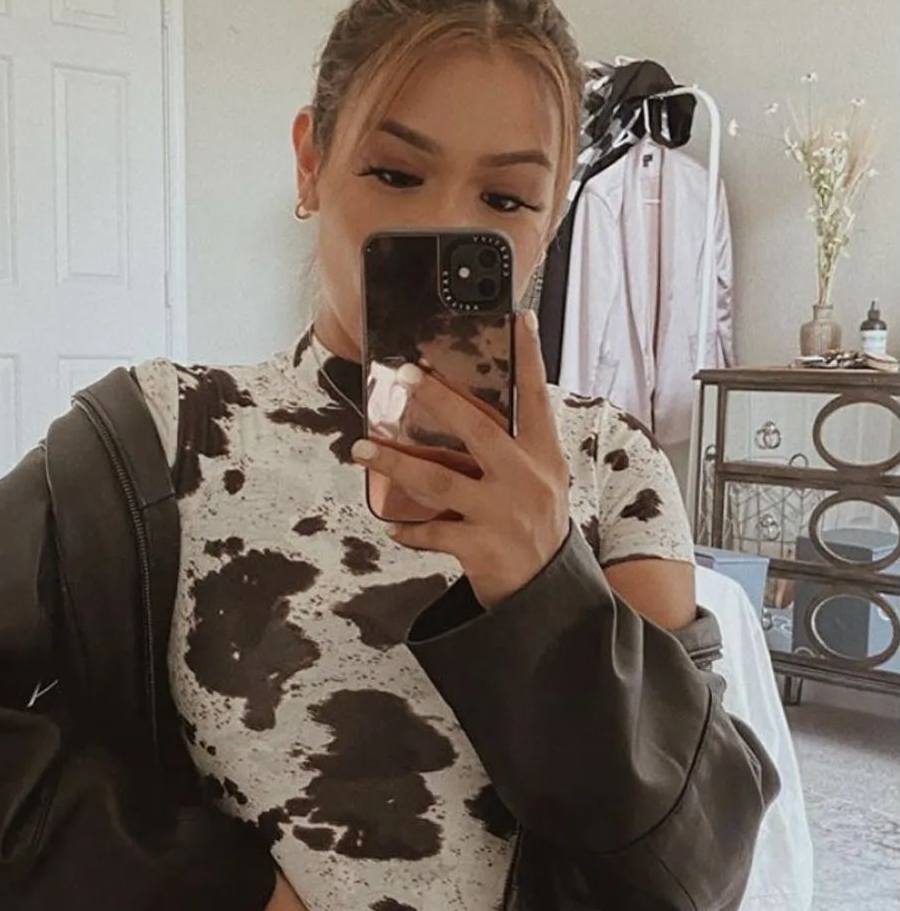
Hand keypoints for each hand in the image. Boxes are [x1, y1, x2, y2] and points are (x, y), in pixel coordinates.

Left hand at [350, 311, 570, 609]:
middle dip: (439, 400)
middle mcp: (526, 480)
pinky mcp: (482, 548)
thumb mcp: (541, 480)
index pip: (538, 398)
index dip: (530, 358)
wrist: (547, 592)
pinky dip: (409, 529)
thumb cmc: (536, 527)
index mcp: (544, 456)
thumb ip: (514, 446)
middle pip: (479, 431)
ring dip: (395, 463)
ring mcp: (503, 514)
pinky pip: (432, 532)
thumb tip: (466, 407)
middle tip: (406, 376)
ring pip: (440, 480)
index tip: (518, 318)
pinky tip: (393, 524)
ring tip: (362, 449)